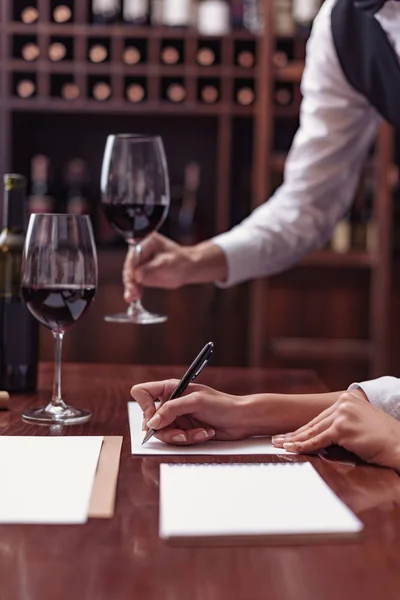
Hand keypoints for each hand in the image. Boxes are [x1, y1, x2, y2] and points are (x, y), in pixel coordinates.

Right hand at [123, 233, 227, 301]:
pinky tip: (132, 297)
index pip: (134, 256)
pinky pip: (135, 282)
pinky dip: (134, 290)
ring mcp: (141, 263)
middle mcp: (141, 251)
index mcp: (148, 242)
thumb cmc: (182, 261)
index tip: (133, 279)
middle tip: (131, 292)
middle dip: (129, 280)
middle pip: (130, 266)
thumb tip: (137, 275)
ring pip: (130, 276)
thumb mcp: (167, 263)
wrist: (189, 268)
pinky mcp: (142, 273)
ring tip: (130, 297)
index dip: (132, 268)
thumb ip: (151, 269)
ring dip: (130, 287)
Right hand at [131, 380, 250, 444]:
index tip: (156, 419)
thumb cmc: (222, 404)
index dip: (145, 407)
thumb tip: (152, 423)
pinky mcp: (184, 430)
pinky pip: (177, 440)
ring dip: (181, 436)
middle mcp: (171, 402)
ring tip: (199, 433)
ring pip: (164, 433)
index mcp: (170, 388)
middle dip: (167, 430)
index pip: (142, 393)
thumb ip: (172, 410)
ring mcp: (177, 417)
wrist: (241, 419)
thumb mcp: (196, 402)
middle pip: (151, 420)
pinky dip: (190, 439)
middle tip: (181, 434)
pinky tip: (204, 433)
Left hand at [272, 391, 399, 469]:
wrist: (399, 445)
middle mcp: (344, 402)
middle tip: (279, 439)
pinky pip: (318, 440)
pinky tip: (292, 449)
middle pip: (315, 423)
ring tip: (281, 445)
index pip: (321, 417)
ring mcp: (343, 414)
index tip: (290, 434)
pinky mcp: (342, 427)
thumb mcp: (361, 423)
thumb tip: (321, 434)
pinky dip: (303, 446)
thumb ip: (343, 423)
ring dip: (295, 440)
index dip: (304, 428)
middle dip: (295, 433)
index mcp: (348, 398)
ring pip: (313, 431)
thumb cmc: (383, 440)